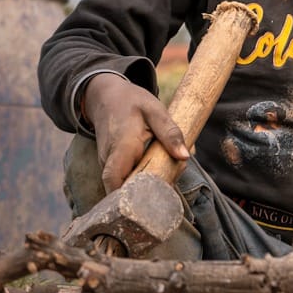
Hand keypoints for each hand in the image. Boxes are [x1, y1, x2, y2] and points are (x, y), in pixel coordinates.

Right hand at [81, 73, 188, 191]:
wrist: (106, 97)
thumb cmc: (131, 102)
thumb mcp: (155, 110)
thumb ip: (170, 132)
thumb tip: (185, 157)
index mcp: (121, 145)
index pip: (114, 179)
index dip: (129, 195)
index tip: (154, 195)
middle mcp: (109, 159)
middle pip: (123, 188)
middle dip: (149, 192)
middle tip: (174, 176)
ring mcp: (107, 164)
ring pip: (124, 185)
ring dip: (148, 184)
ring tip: (171, 168)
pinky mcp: (111, 166)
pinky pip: (126, 178)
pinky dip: (143, 177)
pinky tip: (160, 166)